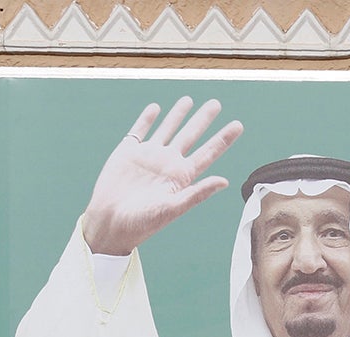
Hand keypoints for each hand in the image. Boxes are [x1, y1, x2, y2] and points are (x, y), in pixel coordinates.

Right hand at [82, 97, 242, 254]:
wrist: (110, 223)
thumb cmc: (143, 222)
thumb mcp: (173, 208)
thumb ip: (198, 193)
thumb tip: (225, 181)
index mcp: (182, 177)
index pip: (208, 153)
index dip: (223, 138)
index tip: (238, 125)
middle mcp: (168, 164)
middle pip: (191, 136)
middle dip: (203, 119)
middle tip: (216, 104)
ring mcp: (149, 156)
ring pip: (167, 129)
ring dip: (178, 115)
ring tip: (189, 100)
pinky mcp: (128, 152)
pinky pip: (139, 131)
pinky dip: (147, 118)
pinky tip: (156, 108)